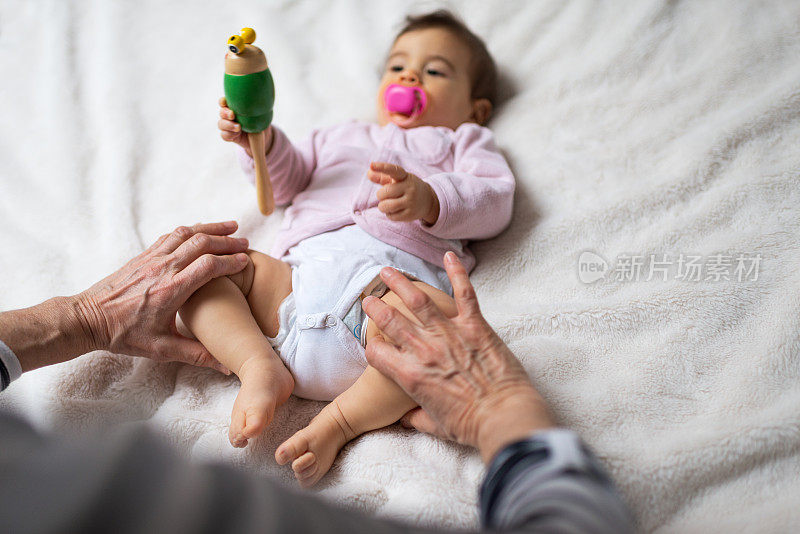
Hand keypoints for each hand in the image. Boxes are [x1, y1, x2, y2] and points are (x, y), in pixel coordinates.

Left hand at [77, 221, 249, 372]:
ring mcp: (152, 258)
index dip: (231, 261)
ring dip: (210, 228)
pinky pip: (171, 236)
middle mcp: (164, 268)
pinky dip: (190, 231)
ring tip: (230, 227)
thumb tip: (226, 366)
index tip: (246, 261)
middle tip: (245, 243)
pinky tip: (200, 232)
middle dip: (227, 240)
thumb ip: (197, 355)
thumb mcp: (162, 349)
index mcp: (172, 289)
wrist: (88, 319)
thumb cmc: (124, 334)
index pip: (209, 266)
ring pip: (186, 233)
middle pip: (201, 242)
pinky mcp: (143, 256)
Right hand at [218, 97, 273, 157]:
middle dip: (225, 113)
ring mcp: (228, 126)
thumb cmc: (262, 121)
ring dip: (228, 125)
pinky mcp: (229, 136)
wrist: (263, 137)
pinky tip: (237, 134)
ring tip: (238, 127)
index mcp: (235, 107)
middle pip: (221, 112)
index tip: (224, 102)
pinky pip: (224, 135)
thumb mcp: (261, 113)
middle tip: (232, 115)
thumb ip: (256, 107)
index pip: (224, 102)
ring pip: (221, 124)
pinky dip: (229, 134)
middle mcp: (230, 115)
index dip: (222, 101)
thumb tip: (260, 102)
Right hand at [363, 252, 553, 462]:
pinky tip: (448, 255)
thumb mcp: (435, 427)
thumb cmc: (471, 427)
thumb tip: (407, 418)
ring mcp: (451, 335)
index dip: (372, 348)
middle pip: (392, 321)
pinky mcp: (476, 326)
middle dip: (376, 307)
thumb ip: (416, 419)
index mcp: (411, 377)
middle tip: (368, 298)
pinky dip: (457, 272)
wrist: (504, 418)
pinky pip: (465, 293)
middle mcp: (426, 351)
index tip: (373, 343)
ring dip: (400, 283)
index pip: (377, 354)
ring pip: (419, 301)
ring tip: (387, 272)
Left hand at [368, 162, 439, 223]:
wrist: (428, 200)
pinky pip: (390, 216)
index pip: (393, 170)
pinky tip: (397, 210)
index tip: (372, 165)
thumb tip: (369, 173)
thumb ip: (382, 177)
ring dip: (383, 206)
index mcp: (405, 177)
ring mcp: (411, 201)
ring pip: (385, 206)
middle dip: (381, 196)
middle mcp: (410, 188)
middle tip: (388, 195)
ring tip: (390, 204)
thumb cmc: (407, 187)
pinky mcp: (410, 214)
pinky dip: (390, 214)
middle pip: (383, 193)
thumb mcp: (397, 180)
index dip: (382, 167)